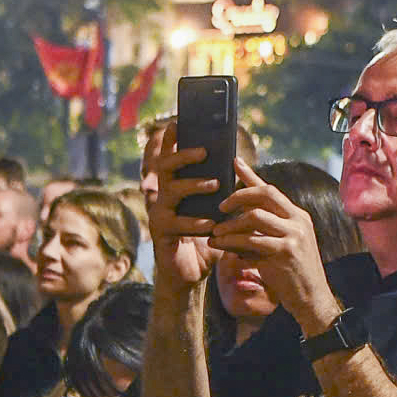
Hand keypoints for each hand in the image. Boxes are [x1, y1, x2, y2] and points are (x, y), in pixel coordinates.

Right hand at [139, 121, 218, 289]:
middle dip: (182, 155)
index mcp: (173, 187)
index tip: (178, 122)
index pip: (169, 158)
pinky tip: (210, 224)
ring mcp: (159, 214)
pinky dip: (194, 222)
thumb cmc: (204, 240)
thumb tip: (238, 164)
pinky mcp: (162, 234)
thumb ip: (221, 191)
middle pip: (165, 167)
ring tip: (215, 184)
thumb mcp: (215, 211)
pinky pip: (176, 224)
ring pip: (170, 191)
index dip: (170, 141)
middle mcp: (162, 197)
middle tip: (204, 151)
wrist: (190, 274)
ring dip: (193, 185)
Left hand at [209, 172, 339, 336]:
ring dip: (230, 225)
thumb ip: (267, 228)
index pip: (271, 189)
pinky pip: (251, 242)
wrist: (312, 299)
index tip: (234, 162)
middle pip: (264, 195)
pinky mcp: (285, 253)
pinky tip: (223, 249)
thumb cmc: (293, 273)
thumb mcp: (284, 244)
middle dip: (237, 197)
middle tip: (220, 208)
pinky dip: (233, 244)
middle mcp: (298, 221)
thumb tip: (241, 214)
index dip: (250, 176)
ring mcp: (294, 236)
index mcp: (298, 216)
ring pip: (254, 218)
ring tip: (215, 233)